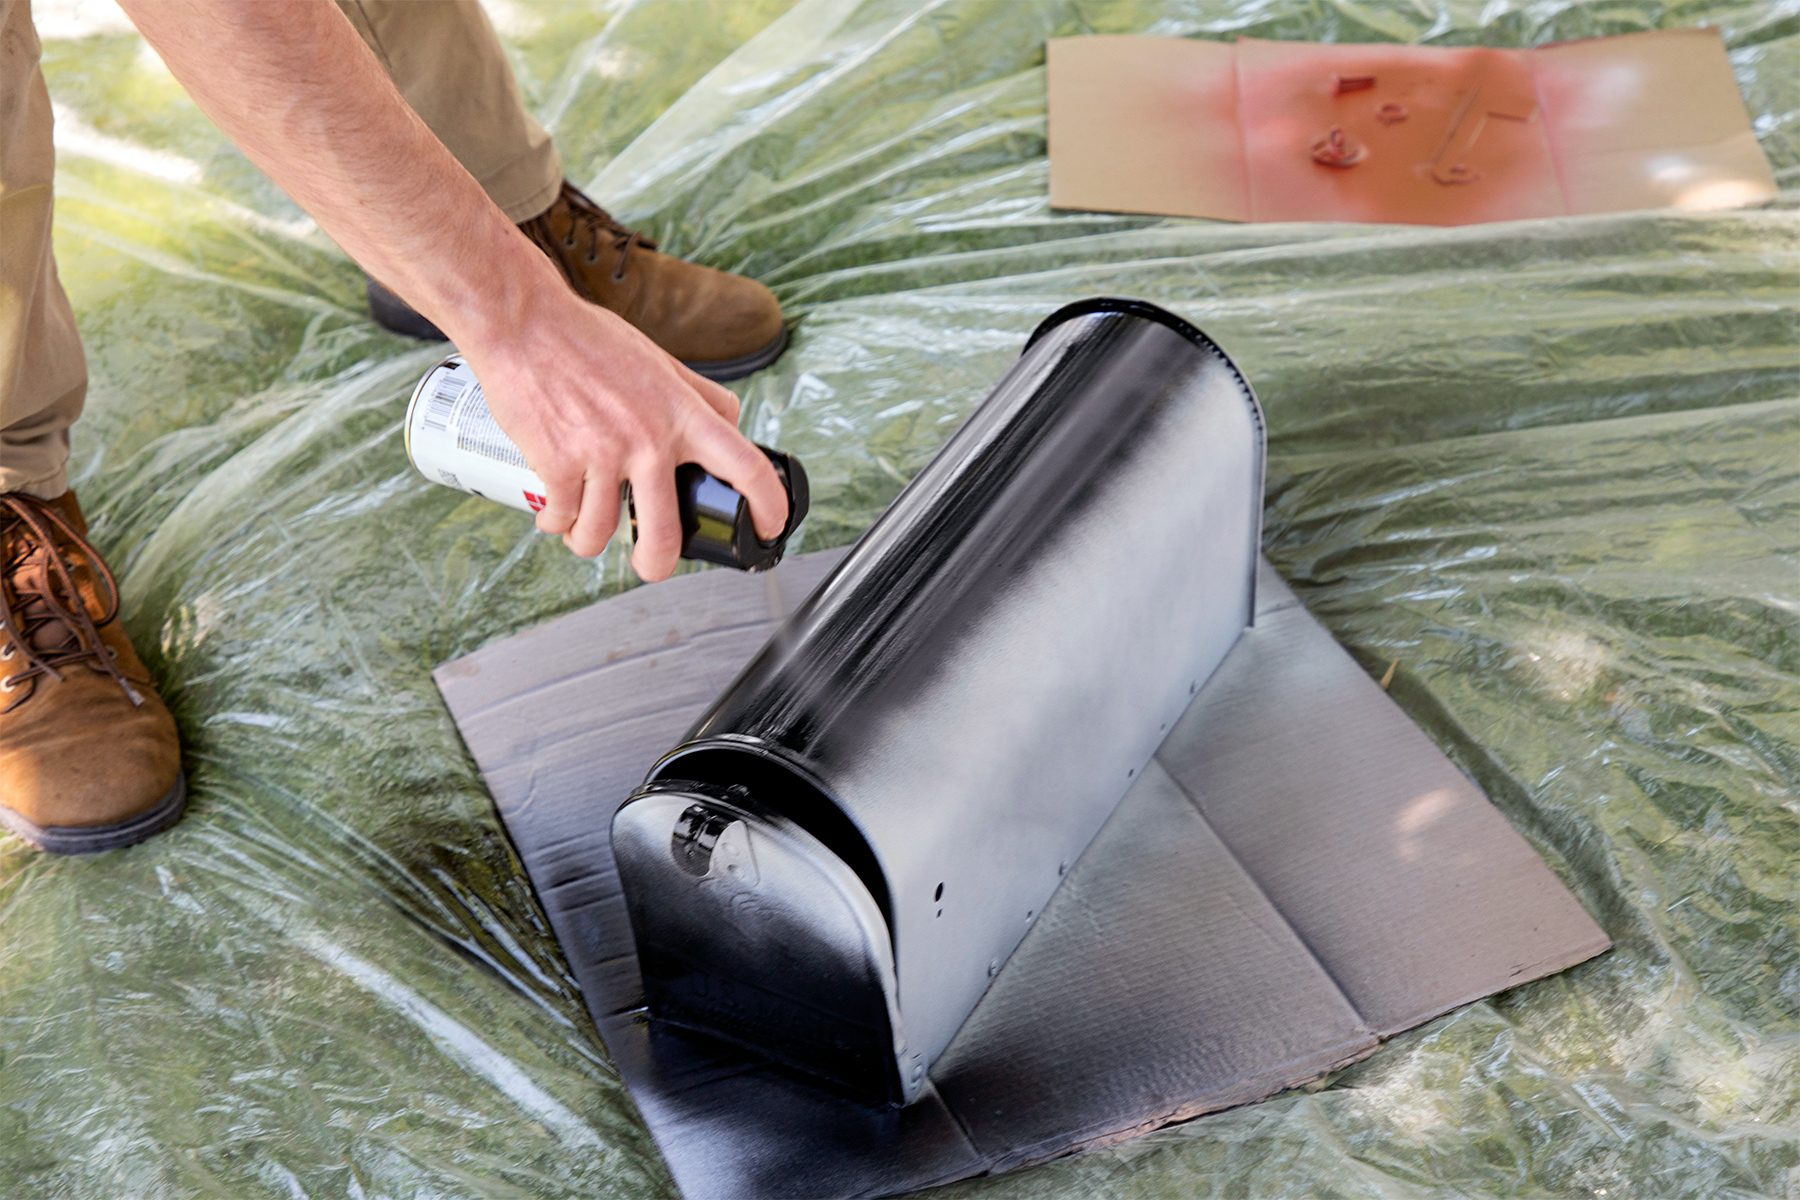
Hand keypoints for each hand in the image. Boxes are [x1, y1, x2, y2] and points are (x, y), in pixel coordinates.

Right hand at [460, 286, 787, 580]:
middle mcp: (650, 440)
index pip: (746, 466)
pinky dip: (556, 523)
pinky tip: (554, 514)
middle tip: (651, 565)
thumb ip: (698, 394)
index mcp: (682, 414)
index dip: (768, 506)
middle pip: (666, 533)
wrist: (524, 324)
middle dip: (657, 564)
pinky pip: (562, 519)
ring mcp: (604, 455)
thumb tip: (730, 419)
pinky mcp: (559, 464)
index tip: (768, 527)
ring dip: (589, 541)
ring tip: (584, 532)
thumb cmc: (587, 339)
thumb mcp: (660, 360)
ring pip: (601, 535)